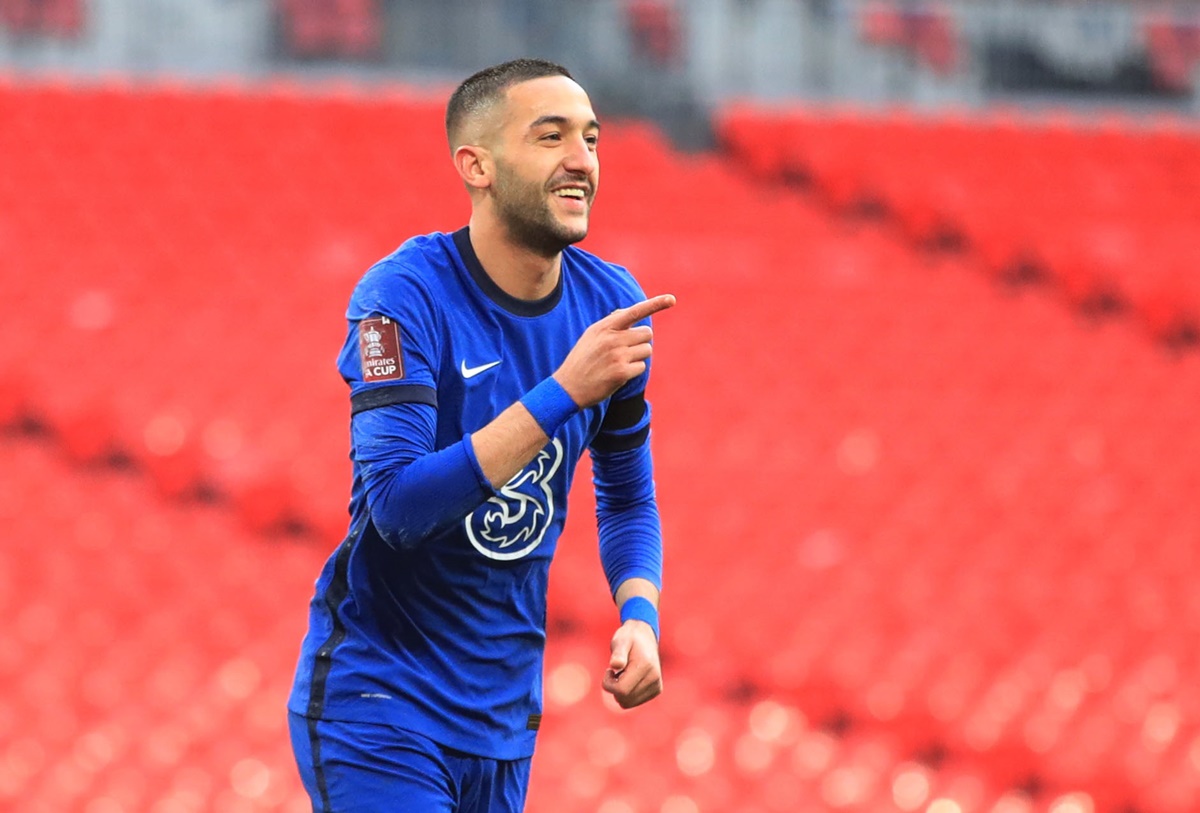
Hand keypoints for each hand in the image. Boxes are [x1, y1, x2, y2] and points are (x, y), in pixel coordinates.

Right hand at [554, 294, 675, 408]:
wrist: (568, 387)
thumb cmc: (582, 360)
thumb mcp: (591, 336)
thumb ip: (611, 323)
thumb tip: (629, 312)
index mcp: (604, 327)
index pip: (634, 311)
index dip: (655, 304)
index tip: (672, 299)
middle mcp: (612, 338)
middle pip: (647, 333)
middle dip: (640, 342)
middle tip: (625, 351)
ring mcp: (617, 355)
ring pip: (647, 350)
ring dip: (638, 357)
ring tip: (619, 363)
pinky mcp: (621, 372)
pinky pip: (642, 367)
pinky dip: (634, 371)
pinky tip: (618, 374)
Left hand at [601, 619, 662, 708]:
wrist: (645, 636)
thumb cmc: (629, 638)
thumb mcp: (620, 641)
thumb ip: (618, 653)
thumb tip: (615, 664)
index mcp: (645, 666)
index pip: (621, 690)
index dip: (608, 684)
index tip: (608, 670)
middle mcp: (654, 678)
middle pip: (624, 699)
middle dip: (613, 688)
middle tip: (614, 672)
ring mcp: (656, 685)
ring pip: (628, 703)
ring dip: (620, 691)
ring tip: (623, 674)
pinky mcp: (656, 690)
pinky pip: (634, 702)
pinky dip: (627, 693)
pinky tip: (629, 679)